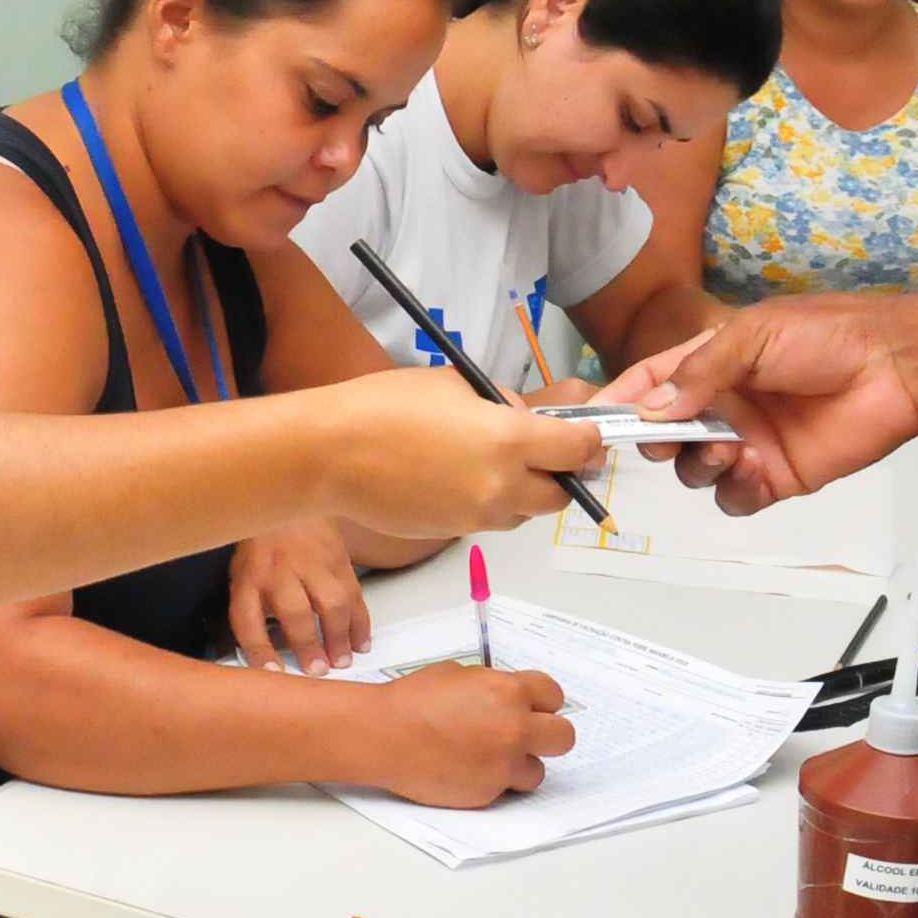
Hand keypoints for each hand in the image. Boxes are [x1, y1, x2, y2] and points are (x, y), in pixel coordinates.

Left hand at [231, 522, 370, 670]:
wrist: (287, 497)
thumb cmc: (263, 545)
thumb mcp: (243, 573)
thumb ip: (253, 609)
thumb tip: (267, 656)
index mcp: (250, 577)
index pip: (247, 619)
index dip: (259, 650)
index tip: (273, 673)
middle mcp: (280, 569)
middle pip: (295, 612)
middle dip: (308, 646)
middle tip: (318, 670)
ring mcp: (312, 562)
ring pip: (332, 603)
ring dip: (339, 636)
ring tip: (342, 659)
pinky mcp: (339, 559)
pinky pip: (354, 594)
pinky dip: (360, 621)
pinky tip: (360, 641)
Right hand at [315, 369, 606, 534]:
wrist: (329, 454)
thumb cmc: (385, 406)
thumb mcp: (454, 384)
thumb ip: (500, 403)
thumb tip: (522, 418)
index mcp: (508, 441)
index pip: (579, 450)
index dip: (589, 441)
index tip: (585, 435)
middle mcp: (501, 486)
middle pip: (560, 496)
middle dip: (560, 476)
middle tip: (545, 454)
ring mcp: (475, 517)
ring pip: (523, 514)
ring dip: (523, 493)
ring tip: (491, 463)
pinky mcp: (451, 533)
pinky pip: (487, 521)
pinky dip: (487, 504)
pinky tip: (456, 478)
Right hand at [359, 664, 575, 805]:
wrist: (385, 735)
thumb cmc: (412, 701)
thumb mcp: (459, 674)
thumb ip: (493, 686)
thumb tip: (506, 697)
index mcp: (510, 692)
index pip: (554, 695)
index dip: (544, 702)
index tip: (536, 708)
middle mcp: (515, 729)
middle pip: (563, 737)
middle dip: (548, 735)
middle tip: (528, 736)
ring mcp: (503, 764)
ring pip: (537, 771)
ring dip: (520, 764)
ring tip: (491, 758)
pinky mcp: (488, 793)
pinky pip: (504, 788)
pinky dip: (492, 781)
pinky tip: (468, 769)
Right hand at [610, 300, 917, 513]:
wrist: (897, 367)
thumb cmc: (829, 335)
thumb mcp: (753, 336)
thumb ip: (698, 373)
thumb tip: (649, 410)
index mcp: (712, 363)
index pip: (650, 382)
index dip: (619, 400)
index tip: (591, 417)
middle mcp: (724, 405)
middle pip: (662, 436)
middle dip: (656, 440)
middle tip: (669, 436)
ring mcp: (749, 443)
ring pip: (693, 471)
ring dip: (697, 463)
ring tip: (727, 447)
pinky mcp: (778, 476)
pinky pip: (734, 497)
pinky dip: (733, 488)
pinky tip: (752, 468)